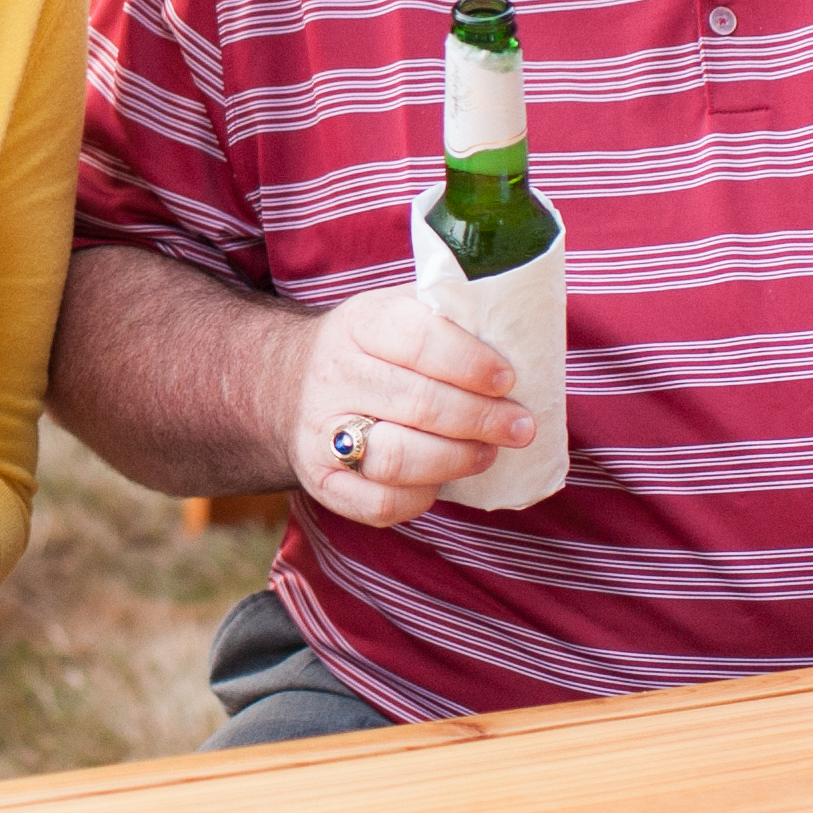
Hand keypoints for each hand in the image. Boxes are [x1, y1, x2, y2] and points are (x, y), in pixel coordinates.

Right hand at [277, 286, 531, 528]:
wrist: (291, 380)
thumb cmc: (375, 348)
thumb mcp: (401, 309)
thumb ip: (451, 315)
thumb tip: (521, 333)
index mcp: (359, 323)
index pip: (418, 340)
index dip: (470, 363)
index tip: (507, 380)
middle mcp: (333, 375)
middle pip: (418, 403)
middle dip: (480, 419)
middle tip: (519, 427)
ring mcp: (320, 431)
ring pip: (396, 458)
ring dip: (456, 460)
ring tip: (487, 453)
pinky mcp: (320, 479)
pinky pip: (377, 503)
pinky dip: (418, 498)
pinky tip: (439, 481)